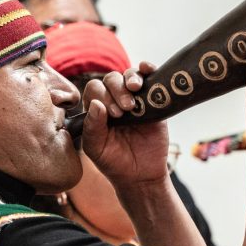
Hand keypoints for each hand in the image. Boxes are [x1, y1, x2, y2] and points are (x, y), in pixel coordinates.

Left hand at [81, 63, 169, 187]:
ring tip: (135, 89)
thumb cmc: (114, 163)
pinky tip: (148, 69)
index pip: (94, 89)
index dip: (102, 96)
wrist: (141, 176)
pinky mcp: (154, 101)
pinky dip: (148, 69)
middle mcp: (114, 101)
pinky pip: (150, 79)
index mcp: (97, 110)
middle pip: (111, 79)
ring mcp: (135, 100)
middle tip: (125, 109)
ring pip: (129, 75)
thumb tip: (96, 104)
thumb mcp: (96, 149)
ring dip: (131, 78)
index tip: (113, 114)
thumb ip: (92, 128)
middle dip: (116, 90)